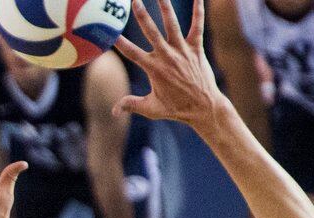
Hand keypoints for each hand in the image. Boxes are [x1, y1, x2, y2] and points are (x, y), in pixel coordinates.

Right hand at [111, 0, 226, 128]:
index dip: (119, 41)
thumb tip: (113, 111)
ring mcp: (182, 51)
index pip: (131, 52)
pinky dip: (198, 11)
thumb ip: (131, 105)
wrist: (204, 107)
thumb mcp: (151, 109)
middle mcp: (167, 56)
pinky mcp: (197, 48)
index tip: (109, 30)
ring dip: (165, 7)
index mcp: (153, 69)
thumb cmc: (177, 109)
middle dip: (141, 15)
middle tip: (134, 1)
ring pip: (171, 24)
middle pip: (151, 32)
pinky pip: (197, 26)